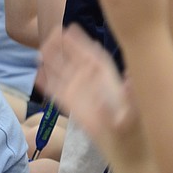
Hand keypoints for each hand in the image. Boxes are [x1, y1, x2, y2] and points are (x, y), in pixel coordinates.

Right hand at [38, 26, 142, 159]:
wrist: (123, 143)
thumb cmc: (133, 126)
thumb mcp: (135, 109)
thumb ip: (131, 94)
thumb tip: (131, 79)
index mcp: (107, 78)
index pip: (92, 55)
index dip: (81, 42)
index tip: (70, 29)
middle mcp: (92, 81)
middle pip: (75, 59)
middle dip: (63, 47)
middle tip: (51, 33)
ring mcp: (81, 92)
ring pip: (63, 73)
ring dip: (52, 62)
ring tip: (40, 52)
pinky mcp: (71, 106)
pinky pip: (57, 92)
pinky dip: (47, 84)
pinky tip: (37, 77)